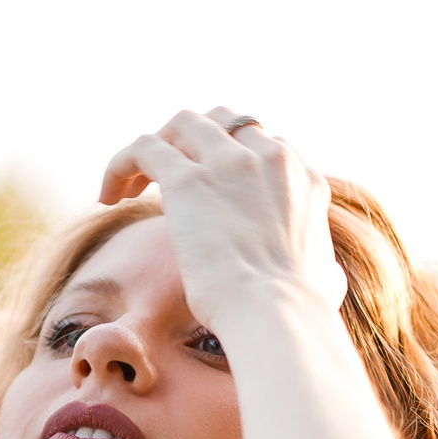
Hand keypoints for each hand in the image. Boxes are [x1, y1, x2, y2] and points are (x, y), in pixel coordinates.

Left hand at [98, 107, 346, 331]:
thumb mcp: (326, 280)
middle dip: (189, 142)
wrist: (278, 317)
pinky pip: (143, 147)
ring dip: (154, 149)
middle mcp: (268, 158)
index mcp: (302, 176)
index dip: (226, 159)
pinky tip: (109, 197)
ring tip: (129, 190)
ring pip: (180, 125)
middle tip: (163, 181)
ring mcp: (228, 163)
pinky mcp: (188, 180)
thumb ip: (324, 268)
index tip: (204, 192)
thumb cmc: (299, 314)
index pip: (259, 143)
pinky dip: (121, 164)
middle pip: (221, 121)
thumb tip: (328, 279)